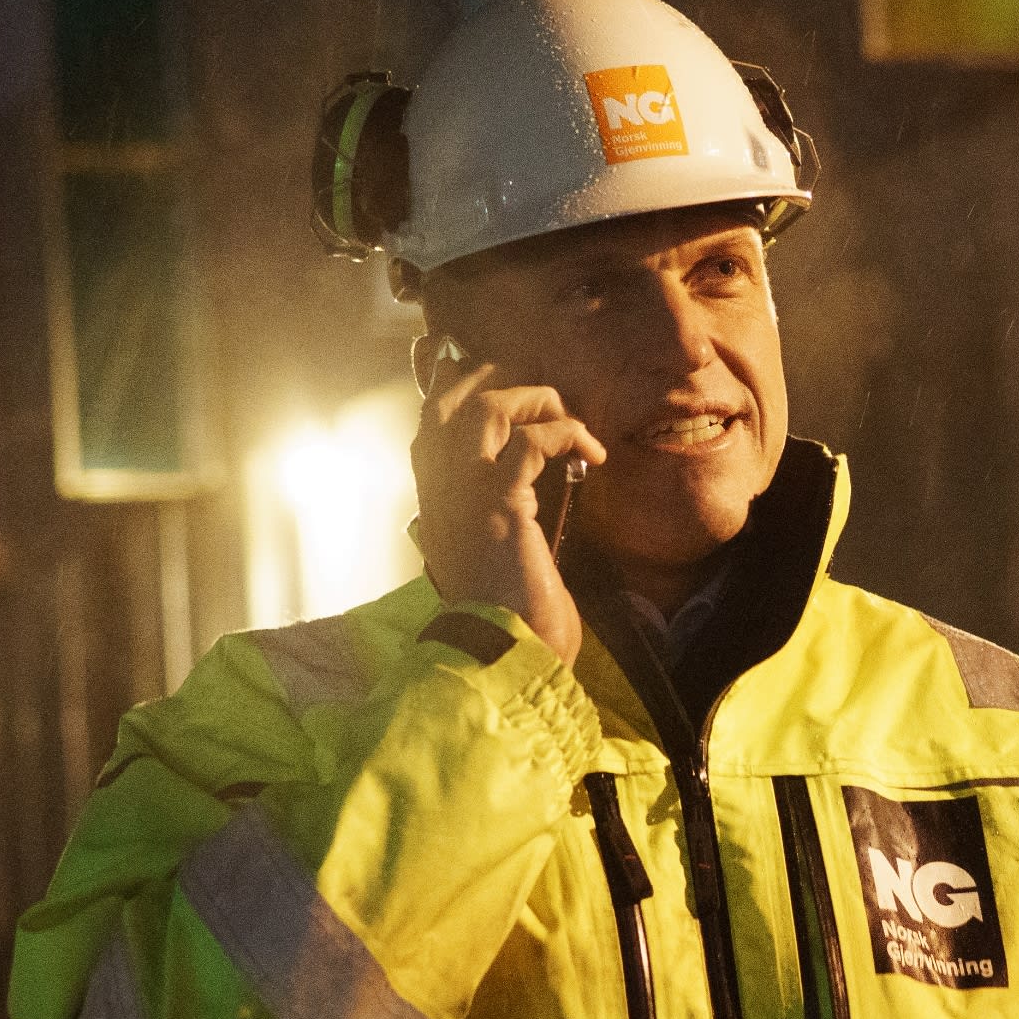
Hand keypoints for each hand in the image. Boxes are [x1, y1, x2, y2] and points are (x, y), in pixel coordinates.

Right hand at [410, 331, 604, 665]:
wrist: (503, 652)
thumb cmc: (503, 611)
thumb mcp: (484, 553)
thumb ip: (482, 514)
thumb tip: (508, 485)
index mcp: (431, 498)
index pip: (427, 419)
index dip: (448, 380)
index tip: (481, 366)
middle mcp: (436, 488)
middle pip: (448, 399)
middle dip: (494, 379)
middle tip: (537, 392)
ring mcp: (463, 493)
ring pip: (488, 408)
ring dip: (538, 402)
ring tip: (569, 424)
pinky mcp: (500, 504)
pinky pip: (531, 442)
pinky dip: (566, 434)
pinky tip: (592, 453)